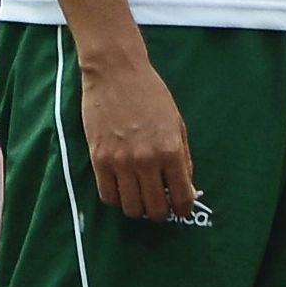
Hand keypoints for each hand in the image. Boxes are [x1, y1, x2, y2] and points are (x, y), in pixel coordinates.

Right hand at [77, 48, 197, 220]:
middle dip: (161, 213)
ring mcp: (120, 161)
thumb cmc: (151, 94)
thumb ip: (183, 158)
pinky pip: (107, 195)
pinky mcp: (98, 159)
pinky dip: (116, 198)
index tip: (180, 209)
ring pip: (131, 207)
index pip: (181, 197)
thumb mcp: (177, 124)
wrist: (115, 73)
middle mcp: (146, 160)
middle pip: (155, 208)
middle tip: (160, 206)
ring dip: (138, 208)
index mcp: (171, 151)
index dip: (182, 209)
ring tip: (139, 198)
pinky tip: (121, 188)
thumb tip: (186, 188)